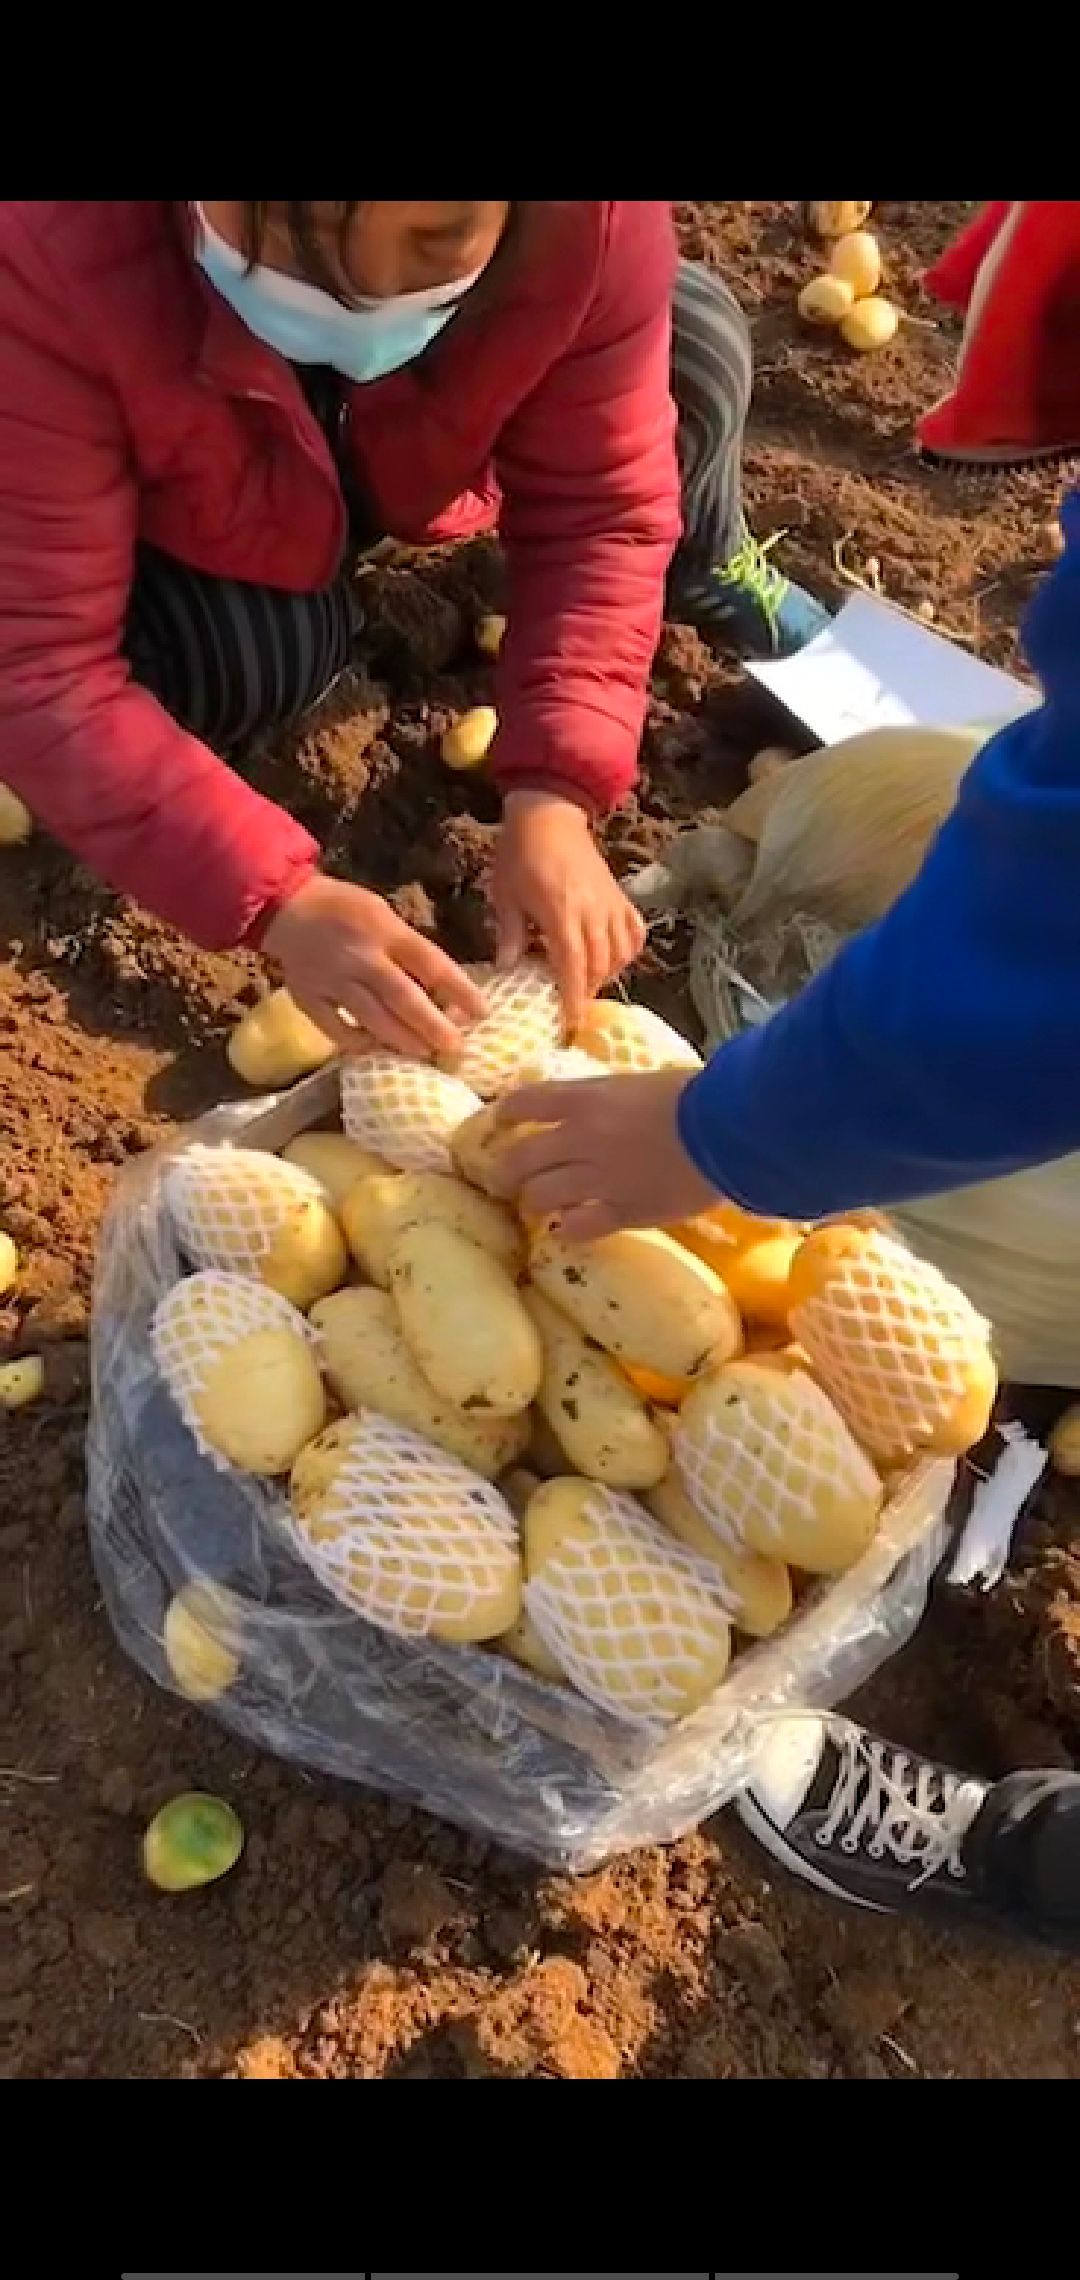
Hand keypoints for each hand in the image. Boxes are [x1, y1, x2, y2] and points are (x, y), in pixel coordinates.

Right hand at [261, 874, 484, 1058]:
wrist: (285, 904)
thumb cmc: (345, 908)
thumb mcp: (384, 915)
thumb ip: (408, 949)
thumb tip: (441, 990)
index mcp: (387, 932)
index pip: (433, 964)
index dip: (460, 991)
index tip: (482, 1012)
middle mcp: (363, 958)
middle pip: (405, 999)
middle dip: (434, 1027)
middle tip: (455, 1048)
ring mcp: (334, 980)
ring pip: (373, 1019)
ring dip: (402, 1040)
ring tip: (423, 1053)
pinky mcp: (309, 997)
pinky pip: (336, 1028)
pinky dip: (356, 1042)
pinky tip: (374, 1049)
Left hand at [490, 790, 645, 1027]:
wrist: (548, 814)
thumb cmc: (520, 854)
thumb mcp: (505, 895)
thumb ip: (509, 934)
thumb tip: (506, 970)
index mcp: (562, 913)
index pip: (574, 967)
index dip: (574, 998)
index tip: (569, 1021)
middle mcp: (593, 912)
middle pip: (599, 965)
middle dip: (587, 991)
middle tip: (571, 1005)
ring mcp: (611, 904)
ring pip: (619, 953)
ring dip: (605, 974)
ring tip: (586, 982)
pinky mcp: (620, 896)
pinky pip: (633, 932)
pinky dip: (627, 951)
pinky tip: (612, 958)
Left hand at [494, 1067, 721, 1239]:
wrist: (726, 1131)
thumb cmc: (694, 1095)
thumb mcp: (638, 1083)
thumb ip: (606, 1098)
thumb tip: (590, 1104)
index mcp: (584, 1100)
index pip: (522, 1104)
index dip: (503, 1116)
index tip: (499, 1125)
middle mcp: (580, 1139)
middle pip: (519, 1160)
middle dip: (504, 1172)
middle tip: (504, 1180)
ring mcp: (598, 1179)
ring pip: (539, 1198)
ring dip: (532, 1203)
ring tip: (536, 1207)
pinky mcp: (621, 1213)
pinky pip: (576, 1229)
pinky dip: (566, 1230)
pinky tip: (567, 1230)